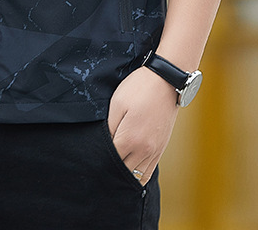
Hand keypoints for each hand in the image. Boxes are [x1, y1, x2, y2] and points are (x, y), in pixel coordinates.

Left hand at [106, 65, 179, 185]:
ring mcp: (155, 151)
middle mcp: (144, 151)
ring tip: (114, 167)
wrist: (165, 81)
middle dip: (111, 169)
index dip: (99, 159)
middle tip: (100, 163)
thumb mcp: (116, 104)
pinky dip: (138, 174)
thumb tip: (103, 145)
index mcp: (130, 140)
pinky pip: (149, 171)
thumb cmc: (138, 89)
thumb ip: (109, 128)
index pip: (110, 160)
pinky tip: (129, 166)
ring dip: (125, 174)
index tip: (92, 155)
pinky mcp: (162, 148)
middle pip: (123, 172)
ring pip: (137, 177)